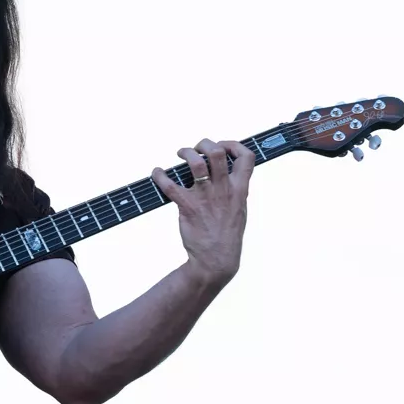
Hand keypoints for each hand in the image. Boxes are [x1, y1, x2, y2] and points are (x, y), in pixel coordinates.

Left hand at [152, 139, 253, 283]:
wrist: (216, 260)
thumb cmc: (227, 234)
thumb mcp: (240, 208)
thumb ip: (235, 189)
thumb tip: (226, 171)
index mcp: (239, 190)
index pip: (246, 157)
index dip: (233, 145)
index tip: (223, 146)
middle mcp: (223, 190)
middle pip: (216, 152)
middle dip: (204, 143)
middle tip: (197, 149)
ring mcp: (205, 197)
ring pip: (195, 163)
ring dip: (186, 152)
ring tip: (180, 154)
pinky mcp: (187, 206)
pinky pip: (169, 185)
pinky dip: (159, 175)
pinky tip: (156, 173)